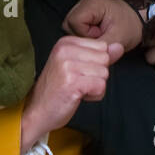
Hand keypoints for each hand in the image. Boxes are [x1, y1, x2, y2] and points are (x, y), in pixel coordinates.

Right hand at [19, 36, 123, 151]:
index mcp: (66, 42)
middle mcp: (65, 50)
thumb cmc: (56, 90)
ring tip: (76, 90)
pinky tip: (78, 97)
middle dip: (97, 75)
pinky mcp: (72, 82)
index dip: (96, 64)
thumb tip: (119, 47)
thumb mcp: (77, 66)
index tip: (77, 73)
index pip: (102, 47)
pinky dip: (94, 96)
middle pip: (105, 59)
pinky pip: (101, 86)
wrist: (36, 112)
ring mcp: (68, 65)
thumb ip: (99, 55)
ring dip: (95, 87)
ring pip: (104, 73)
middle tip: (77, 83)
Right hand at [64, 0, 143, 53]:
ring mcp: (85, 5)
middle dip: (83, 35)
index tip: (100, 35)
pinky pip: (77, 26)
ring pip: (71, 26)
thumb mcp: (118, 39)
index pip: (74, 22)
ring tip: (100, 34)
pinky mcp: (86, 11)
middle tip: (100, 36)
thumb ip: (102, 48)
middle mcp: (85, 1)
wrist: (139, 18)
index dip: (84, 34)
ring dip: (84, 35)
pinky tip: (98, 32)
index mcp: (92, 3)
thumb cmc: (131, 25)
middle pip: (69, 24)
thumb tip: (89, 58)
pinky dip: (86, 32)